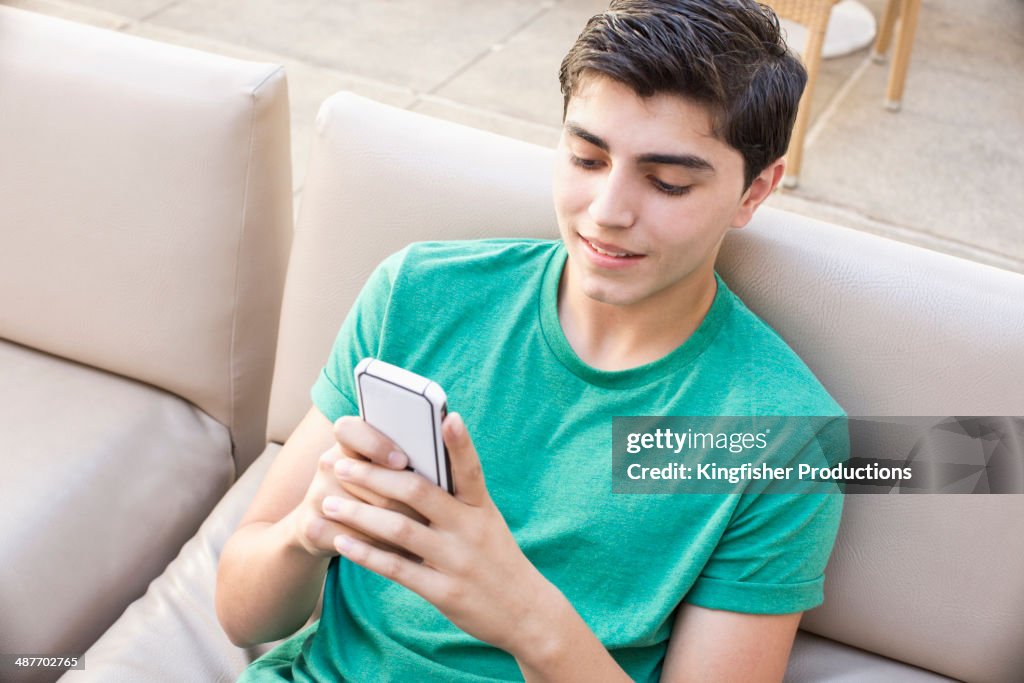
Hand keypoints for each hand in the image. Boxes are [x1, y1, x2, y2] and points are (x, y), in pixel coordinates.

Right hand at [290, 416, 421, 558]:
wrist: (328, 527)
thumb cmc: (380, 491)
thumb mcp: (389, 469)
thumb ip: (411, 459)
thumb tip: (447, 461)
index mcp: (350, 442)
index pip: (350, 429)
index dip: (376, 445)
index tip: (402, 461)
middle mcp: (330, 464)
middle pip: (369, 478)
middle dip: (404, 495)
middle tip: (433, 507)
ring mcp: (318, 495)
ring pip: (365, 512)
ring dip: (401, 523)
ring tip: (430, 530)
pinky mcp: (312, 526)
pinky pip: (354, 539)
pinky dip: (384, 547)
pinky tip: (407, 552)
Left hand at [320, 412, 559, 656]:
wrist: (526, 614)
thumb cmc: (497, 559)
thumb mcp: (487, 523)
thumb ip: (457, 499)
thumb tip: (414, 470)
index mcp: (482, 507)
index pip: (470, 469)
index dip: (460, 443)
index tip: (447, 416)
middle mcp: (470, 529)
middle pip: (417, 492)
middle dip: (374, 476)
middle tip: (340, 466)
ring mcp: (457, 560)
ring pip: (399, 529)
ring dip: (359, 514)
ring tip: (327, 503)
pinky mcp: (445, 592)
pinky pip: (397, 569)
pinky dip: (366, 554)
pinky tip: (342, 543)